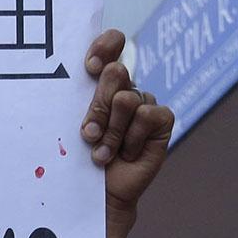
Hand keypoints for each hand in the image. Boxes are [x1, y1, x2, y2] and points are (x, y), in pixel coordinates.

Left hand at [81, 29, 172, 213]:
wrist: (99, 194)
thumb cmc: (81, 158)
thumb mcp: (75, 125)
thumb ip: (80, 98)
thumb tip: (89, 74)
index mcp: (103, 80)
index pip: (113, 43)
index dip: (105, 46)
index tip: (90, 67)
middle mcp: (126, 87)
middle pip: (116, 72)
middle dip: (98, 106)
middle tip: (88, 133)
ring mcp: (145, 102)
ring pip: (126, 99)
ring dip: (110, 132)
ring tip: (103, 153)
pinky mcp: (162, 119)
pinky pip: (146, 116)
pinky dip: (131, 140)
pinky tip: (127, 154)